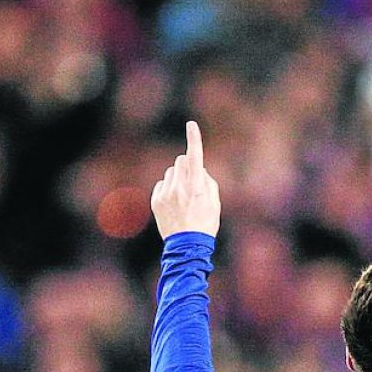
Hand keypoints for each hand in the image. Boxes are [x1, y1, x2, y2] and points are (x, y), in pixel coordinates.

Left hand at [151, 121, 220, 238]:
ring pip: (171, 172)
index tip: (191, 125)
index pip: (195, 156)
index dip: (194, 138)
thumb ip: (208, 182)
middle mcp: (180, 188)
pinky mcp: (156, 201)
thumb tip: (198, 170)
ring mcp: (166, 194)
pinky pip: (162, 184)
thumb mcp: (215, 202)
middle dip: (187, 165)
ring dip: (178, 178)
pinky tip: (174, 204)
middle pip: (181, 161)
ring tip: (183, 197)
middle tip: (193, 181)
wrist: (186, 246)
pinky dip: (168, 188)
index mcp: (197, 187)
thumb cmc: (205, 224)